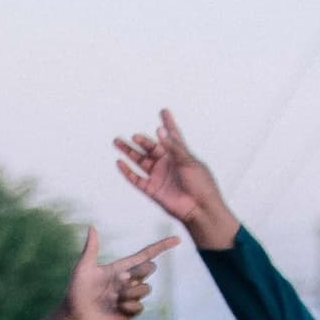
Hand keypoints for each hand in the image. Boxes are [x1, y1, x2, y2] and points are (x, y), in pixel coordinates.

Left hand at [61, 227, 178, 319]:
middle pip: (149, 269)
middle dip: (140, 271)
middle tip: (121, 279)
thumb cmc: (76, 291)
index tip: (177, 239)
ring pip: (145, 288)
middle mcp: (128, 281)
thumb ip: (92, 248)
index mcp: (121, 268)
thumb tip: (92, 226)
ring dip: (130, 292)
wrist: (75, 316)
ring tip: (114, 297)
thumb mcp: (84, 267)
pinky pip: (140, 305)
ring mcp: (130, 297)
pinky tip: (116, 308)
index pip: (146, 255)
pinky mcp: (130, 312)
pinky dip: (129, 305)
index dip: (161, 246)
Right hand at [109, 110, 239, 249]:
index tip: (164, 112)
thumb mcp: (188, 161)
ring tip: (118, 142)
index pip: (172, 135)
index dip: (168, 124)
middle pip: (150, 148)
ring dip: (129, 152)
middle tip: (134, 136)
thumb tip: (159, 131)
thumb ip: (173, 146)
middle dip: (141, 140)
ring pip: (140, 161)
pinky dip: (127, 171)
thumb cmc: (201, 184)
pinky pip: (136, 179)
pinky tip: (120, 163)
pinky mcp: (152, 189)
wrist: (199, 208)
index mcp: (179, 154)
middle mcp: (167, 163)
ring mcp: (159, 176)